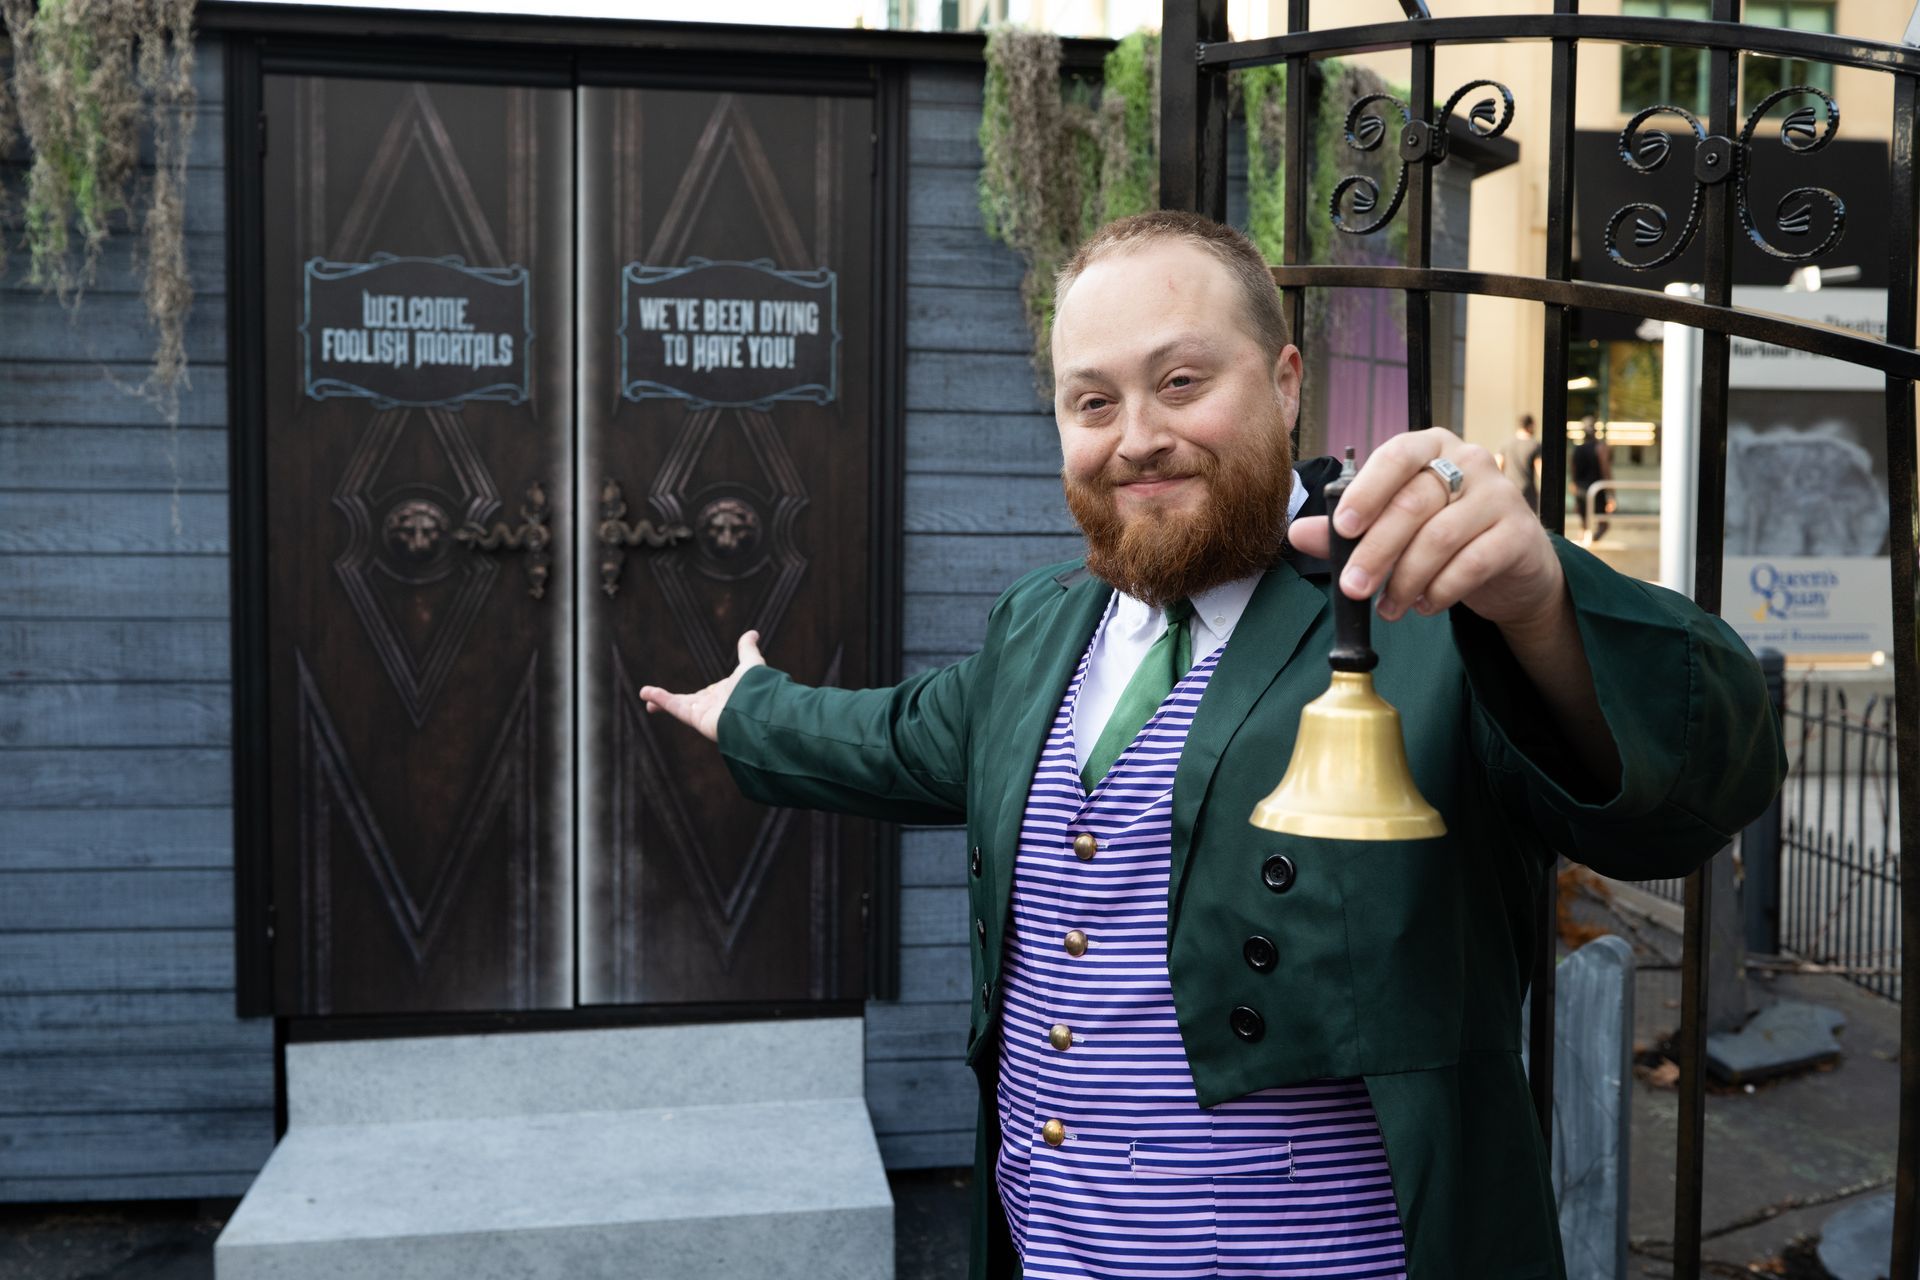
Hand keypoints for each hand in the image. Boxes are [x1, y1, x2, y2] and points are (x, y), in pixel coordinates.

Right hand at [639, 631, 764, 743]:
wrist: (758, 709)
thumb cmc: (756, 689)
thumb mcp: (751, 663)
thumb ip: (747, 649)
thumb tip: (753, 633)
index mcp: (725, 694)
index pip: (706, 694)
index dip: (697, 695)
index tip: (693, 694)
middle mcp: (713, 705)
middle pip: (686, 703)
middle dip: (670, 701)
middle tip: (653, 698)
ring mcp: (703, 713)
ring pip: (677, 705)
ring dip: (660, 700)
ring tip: (643, 694)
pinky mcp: (696, 718)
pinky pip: (675, 707)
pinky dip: (661, 700)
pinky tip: (646, 693)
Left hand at [1286, 428, 1564, 632]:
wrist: (1512, 564)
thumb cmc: (1445, 535)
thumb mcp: (1394, 529)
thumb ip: (1348, 531)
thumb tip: (1297, 533)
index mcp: (1431, 447)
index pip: (1396, 456)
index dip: (1366, 492)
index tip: (1342, 528)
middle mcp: (1469, 461)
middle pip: (1413, 503)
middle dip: (1376, 551)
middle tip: (1353, 587)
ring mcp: (1500, 494)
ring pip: (1440, 537)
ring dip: (1405, 579)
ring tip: (1388, 608)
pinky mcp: (1520, 533)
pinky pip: (1471, 564)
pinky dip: (1439, 591)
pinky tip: (1423, 606)